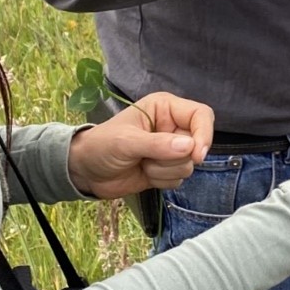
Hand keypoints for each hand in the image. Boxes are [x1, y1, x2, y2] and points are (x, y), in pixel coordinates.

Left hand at [66, 92, 212, 197]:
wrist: (85, 171)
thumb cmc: (101, 146)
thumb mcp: (126, 142)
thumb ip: (158, 144)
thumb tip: (190, 147)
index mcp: (165, 108)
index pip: (200, 115)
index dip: (204, 134)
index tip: (197, 155)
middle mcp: (172, 126)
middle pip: (197, 144)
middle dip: (172, 158)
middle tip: (148, 158)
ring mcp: (170, 149)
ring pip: (188, 165)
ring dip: (164, 170)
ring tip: (142, 164)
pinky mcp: (166, 169)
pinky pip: (179, 179)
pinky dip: (162, 180)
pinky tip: (144, 173)